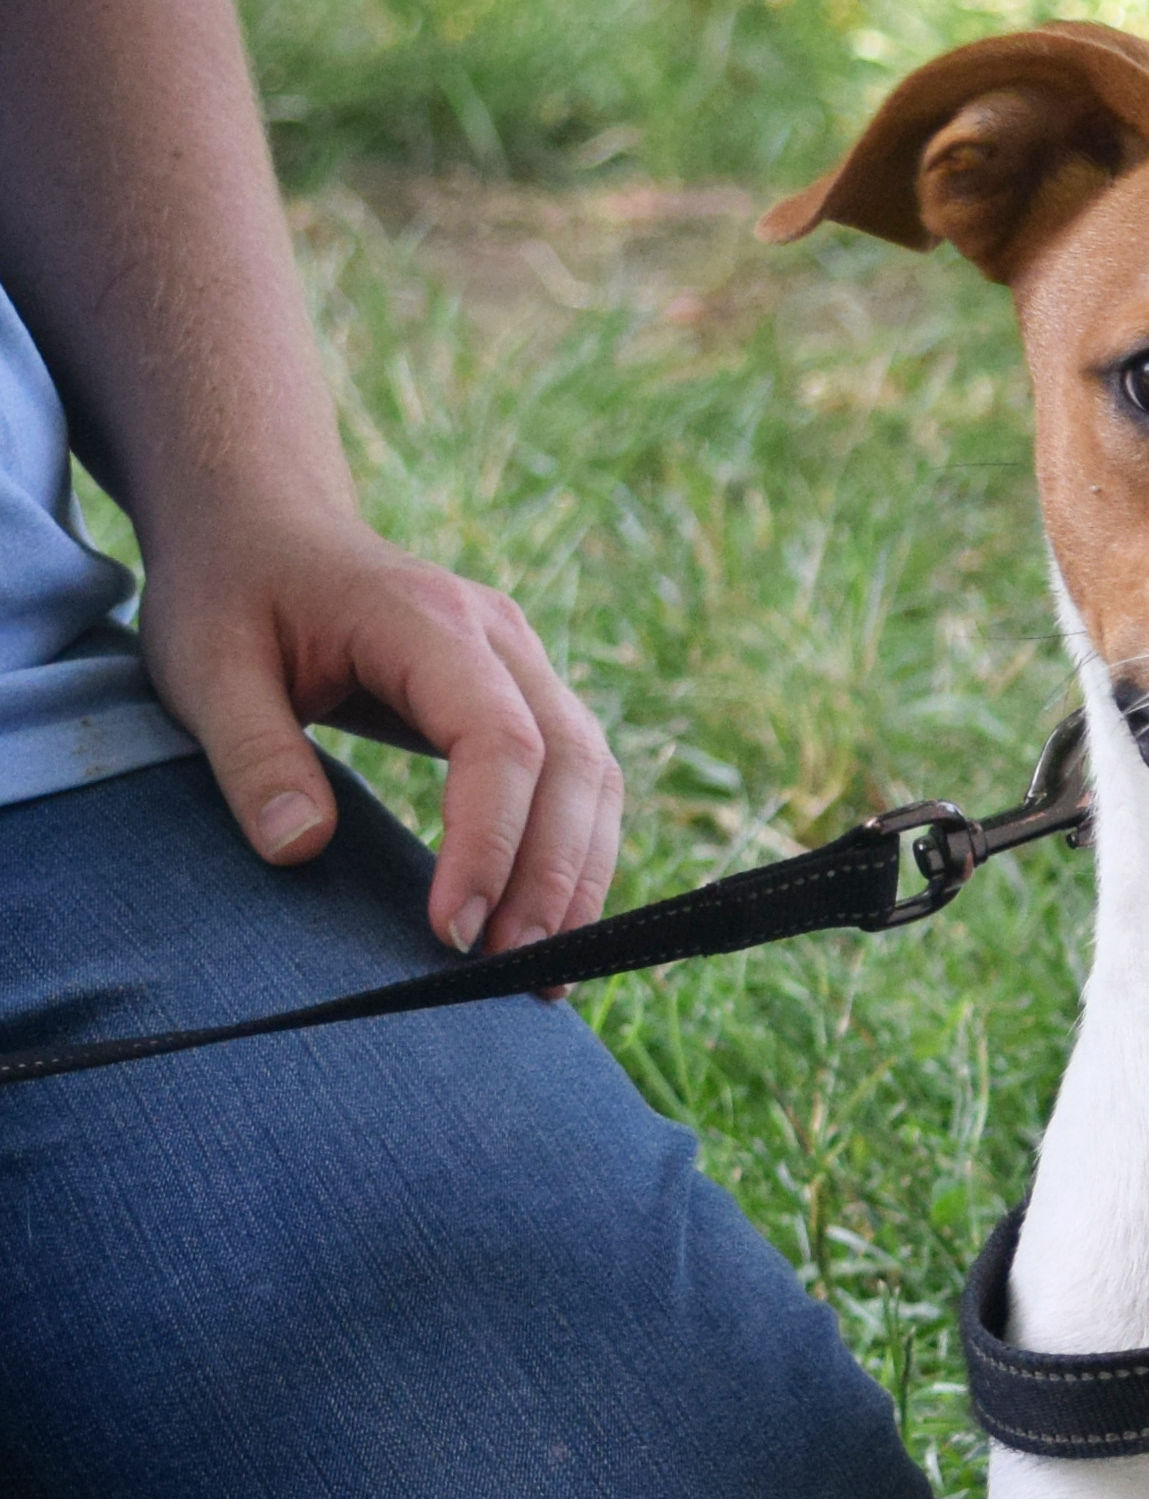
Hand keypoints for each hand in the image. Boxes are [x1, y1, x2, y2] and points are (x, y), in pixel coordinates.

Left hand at [134, 511, 624, 955]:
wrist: (266, 524)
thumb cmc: (232, 594)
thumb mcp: (205, 667)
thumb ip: (253, 756)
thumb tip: (300, 851)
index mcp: (428, 620)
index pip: (499, 742)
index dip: (490, 843)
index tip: (452, 930)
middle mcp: (502, 638)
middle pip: (572, 766)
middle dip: (552, 879)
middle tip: (516, 974)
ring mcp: (528, 666)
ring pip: (595, 779)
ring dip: (581, 879)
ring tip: (546, 973)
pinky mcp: (531, 699)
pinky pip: (583, 784)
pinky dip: (578, 858)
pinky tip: (552, 926)